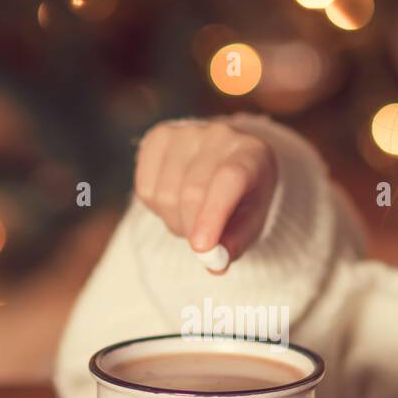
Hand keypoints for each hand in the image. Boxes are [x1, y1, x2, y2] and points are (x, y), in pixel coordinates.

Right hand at [133, 120, 276, 272]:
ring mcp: (186, 133)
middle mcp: (219, 136)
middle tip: (201, 243)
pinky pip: (145, 188)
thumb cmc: (243, 198)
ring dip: (174, 221)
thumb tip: (214, 264)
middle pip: (192, 192)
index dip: (213, 215)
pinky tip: (174, 200)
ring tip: (191, 217)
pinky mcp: (159, 137)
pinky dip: (156, 208)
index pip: (229, 179)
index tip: (201, 247)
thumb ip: (236, 243)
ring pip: (164, 195)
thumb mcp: (251, 222)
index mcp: (252, 154)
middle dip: (191, 229)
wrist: (226, 162)